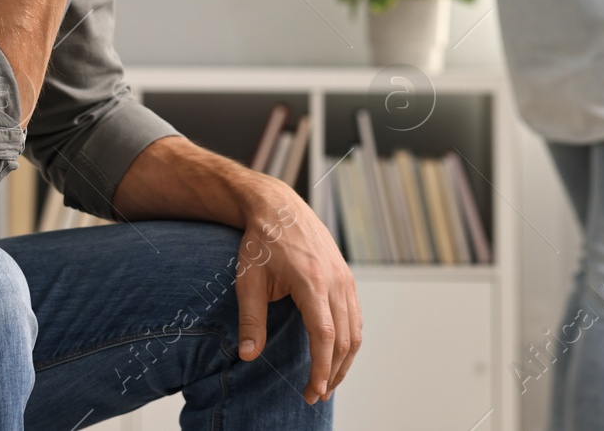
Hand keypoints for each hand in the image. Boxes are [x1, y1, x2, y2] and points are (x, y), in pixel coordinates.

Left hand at [234, 182, 361, 405]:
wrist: (277, 207)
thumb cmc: (261, 242)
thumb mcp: (248, 281)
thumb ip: (250, 320)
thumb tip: (247, 356)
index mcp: (311, 282)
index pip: (325, 336)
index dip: (323, 368)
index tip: (314, 390)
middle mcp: (335, 280)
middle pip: (344, 338)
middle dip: (333, 372)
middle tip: (315, 395)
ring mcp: (344, 277)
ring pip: (355, 329)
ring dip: (345, 360)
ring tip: (328, 383)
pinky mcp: (346, 276)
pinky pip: (355, 315)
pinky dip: (349, 340)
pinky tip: (337, 354)